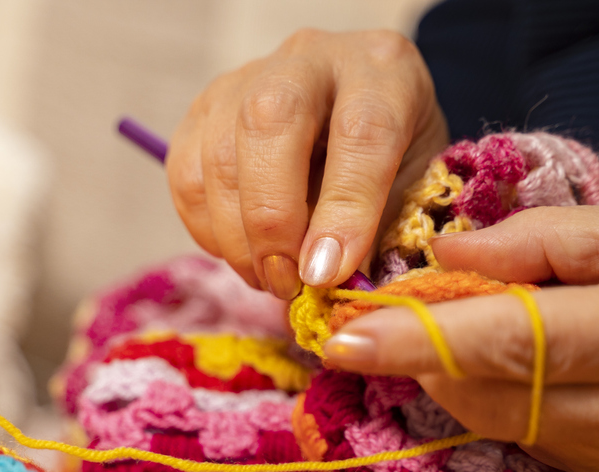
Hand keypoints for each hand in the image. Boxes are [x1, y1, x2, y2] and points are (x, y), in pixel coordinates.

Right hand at [167, 29, 448, 299]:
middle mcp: (311, 58)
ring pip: (218, 154)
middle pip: (270, 122)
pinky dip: (208, 230)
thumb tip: (330, 286)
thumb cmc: (393, 161)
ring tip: (270, 280)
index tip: (327, 274)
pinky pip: (186, 175)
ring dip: (237, 237)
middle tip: (286, 281)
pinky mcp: (202, 108)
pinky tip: (243, 254)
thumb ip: (382, 232)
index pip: (362, 131)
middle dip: (272, 219)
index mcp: (384, 70)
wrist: (357, 119)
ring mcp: (247, 77)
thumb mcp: (413, 190)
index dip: (344, 210)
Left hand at [323, 202, 598, 471]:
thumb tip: (446, 258)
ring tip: (469, 332)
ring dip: (459, 380)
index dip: (410, 341)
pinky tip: (524, 369)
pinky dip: (504, 403)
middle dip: (423, 358)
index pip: (499, 343)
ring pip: (496, 424)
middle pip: (479, 395)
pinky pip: (530, 443)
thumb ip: (542, 242)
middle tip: (402, 315)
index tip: (339, 336)